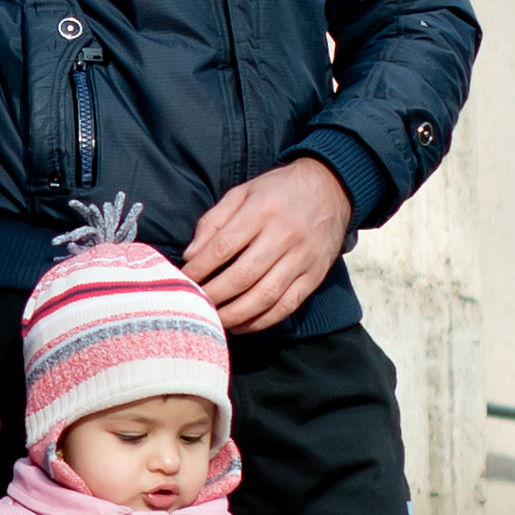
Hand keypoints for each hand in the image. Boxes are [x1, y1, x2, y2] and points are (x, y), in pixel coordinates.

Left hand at [182, 159, 352, 334]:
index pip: (224, 246)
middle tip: (193, 305)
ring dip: (235, 314)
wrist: (331, 189)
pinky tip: (241, 325)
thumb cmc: (278, 191)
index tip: (183, 279)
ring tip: (213, 320)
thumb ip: (213, 221)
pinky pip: (287, 306)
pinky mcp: (315, 275)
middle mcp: (285, 235)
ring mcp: (303, 258)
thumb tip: (190, 255)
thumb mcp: (242, 192)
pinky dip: (262, 321)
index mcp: (263, 210)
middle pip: (243, 275)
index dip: (200, 268)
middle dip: (213, 295)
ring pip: (265, 296)